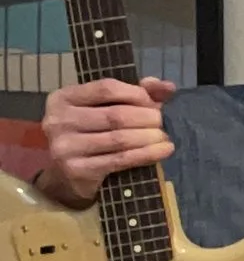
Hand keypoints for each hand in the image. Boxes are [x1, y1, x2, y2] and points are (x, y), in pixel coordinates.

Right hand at [38, 76, 174, 207]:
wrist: (67, 174)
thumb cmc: (90, 133)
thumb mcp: (105, 107)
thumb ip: (135, 93)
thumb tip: (167, 87)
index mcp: (63, 98)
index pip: (106, 88)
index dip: (135, 94)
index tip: (153, 102)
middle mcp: (59, 121)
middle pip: (115, 115)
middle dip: (146, 117)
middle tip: (161, 121)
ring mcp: (65, 147)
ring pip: (119, 138)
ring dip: (149, 137)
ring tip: (164, 136)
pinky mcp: (77, 170)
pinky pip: (120, 160)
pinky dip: (147, 154)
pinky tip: (164, 150)